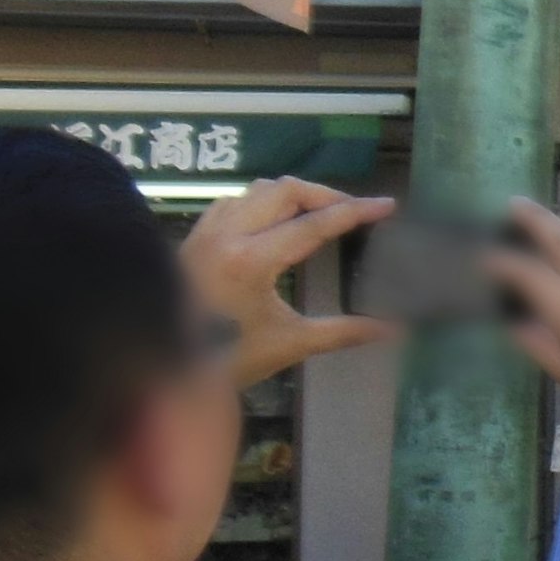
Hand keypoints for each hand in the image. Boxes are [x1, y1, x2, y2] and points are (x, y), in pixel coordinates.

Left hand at [181, 180, 394, 384]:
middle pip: (285, 190)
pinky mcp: (194, 238)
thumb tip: (392, 330)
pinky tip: (272, 221)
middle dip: (324, 195)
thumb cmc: (228, 358)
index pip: (314, 224)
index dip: (355, 212)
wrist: (167, 370)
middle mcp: (227, 235)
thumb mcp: (289, 344)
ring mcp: (206, 233)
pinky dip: (260, 202)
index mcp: (252, 260)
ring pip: (256, 190)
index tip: (386, 205)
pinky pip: (232, 202)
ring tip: (317, 213)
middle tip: (351, 211)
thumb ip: (343, 331)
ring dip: (292, 195)